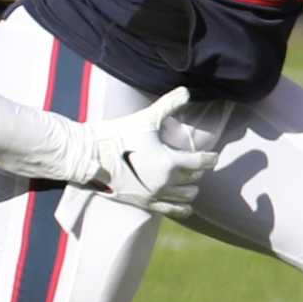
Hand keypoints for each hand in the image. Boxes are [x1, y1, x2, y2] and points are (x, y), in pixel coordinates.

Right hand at [83, 87, 217, 217]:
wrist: (90, 155)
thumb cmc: (118, 135)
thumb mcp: (145, 118)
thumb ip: (169, 104)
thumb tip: (187, 90)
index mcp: (169, 161)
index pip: (202, 162)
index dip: (210, 158)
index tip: (212, 155)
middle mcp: (166, 181)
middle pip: (195, 179)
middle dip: (197, 170)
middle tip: (194, 163)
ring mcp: (155, 194)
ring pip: (187, 196)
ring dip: (191, 188)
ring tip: (188, 180)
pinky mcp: (144, 203)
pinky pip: (172, 211)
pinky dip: (183, 208)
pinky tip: (185, 205)